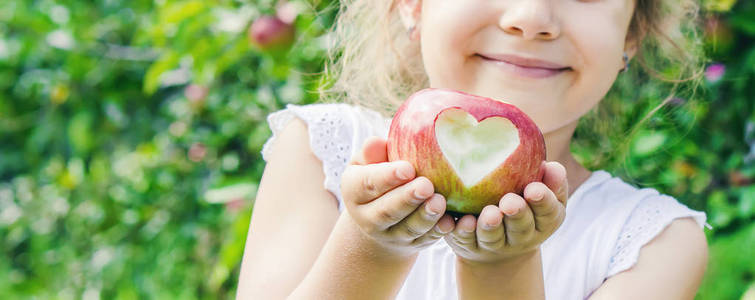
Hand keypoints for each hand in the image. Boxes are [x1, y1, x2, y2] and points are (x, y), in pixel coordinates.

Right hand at [341, 137, 455, 257]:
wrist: (379, 216)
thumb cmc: (378, 176)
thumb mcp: (368, 163)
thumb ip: (372, 153)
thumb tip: (376, 142)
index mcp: (354, 192)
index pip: (367, 184)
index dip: (386, 177)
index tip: (407, 168)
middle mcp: (368, 218)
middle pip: (386, 211)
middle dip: (407, 199)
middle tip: (426, 186)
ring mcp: (390, 235)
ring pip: (408, 228)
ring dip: (425, 216)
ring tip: (439, 202)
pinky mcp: (412, 244)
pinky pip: (426, 239)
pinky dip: (438, 231)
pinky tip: (450, 221)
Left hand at [445, 161, 568, 264]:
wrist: (498, 248)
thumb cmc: (524, 206)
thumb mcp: (541, 196)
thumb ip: (551, 181)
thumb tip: (552, 166)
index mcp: (543, 222)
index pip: (548, 212)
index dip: (543, 201)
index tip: (534, 189)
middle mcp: (521, 237)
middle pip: (521, 228)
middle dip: (516, 214)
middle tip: (509, 203)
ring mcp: (496, 245)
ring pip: (494, 237)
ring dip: (490, 225)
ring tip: (489, 214)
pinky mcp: (471, 247)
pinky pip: (468, 241)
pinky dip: (466, 232)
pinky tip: (465, 221)